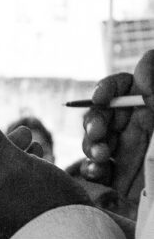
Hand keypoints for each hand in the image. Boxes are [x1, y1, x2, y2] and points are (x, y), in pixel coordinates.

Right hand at [80, 50, 153, 217]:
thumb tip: (148, 57)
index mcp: (151, 112)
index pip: (125, 88)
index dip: (109, 88)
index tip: (101, 98)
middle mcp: (138, 130)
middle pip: (102, 113)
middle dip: (94, 121)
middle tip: (98, 134)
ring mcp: (124, 155)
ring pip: (93, 141)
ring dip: (90, 145)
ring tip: (100, 156)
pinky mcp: (115, 181)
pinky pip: (93, 170)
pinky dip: (91, 170)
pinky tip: (100, 173)